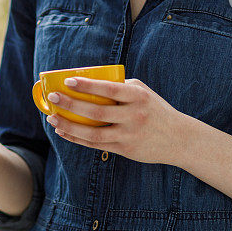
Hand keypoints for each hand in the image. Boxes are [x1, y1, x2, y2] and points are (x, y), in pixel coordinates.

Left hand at [45, 77, 182, 163]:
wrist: (179, 139)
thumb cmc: (155, 110)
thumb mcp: (143, 93)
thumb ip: (121, 87)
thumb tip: (89, 84)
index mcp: (139, 97)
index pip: (110, 89)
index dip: (88, 85)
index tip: (68, 80)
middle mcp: (134, 116)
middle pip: (97, 112)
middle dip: (71, 104)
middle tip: (53, 97)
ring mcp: (129, 135)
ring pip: (93, 133)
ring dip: (70, 126)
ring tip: (52, 117)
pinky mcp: (125, 150)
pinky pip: (96, 145)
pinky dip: (77, 138)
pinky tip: (63, 131)